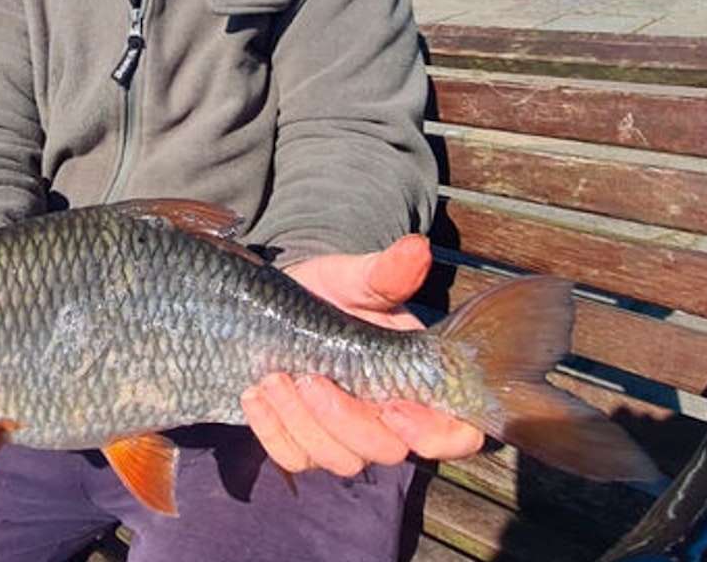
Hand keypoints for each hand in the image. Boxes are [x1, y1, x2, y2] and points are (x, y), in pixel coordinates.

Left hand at [240, 235, 484, 476]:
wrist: (277, 306)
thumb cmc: (331, 295)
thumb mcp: (355, 279)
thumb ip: (386, 272)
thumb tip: (416, 247)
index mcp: (414, 382)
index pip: (453, 434)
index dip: (432, 434)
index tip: (394, 407)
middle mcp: (386, 418)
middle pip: (387, 451)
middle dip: (346, 421)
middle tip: (311, 379)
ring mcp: (343, 436)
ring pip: (338, 459)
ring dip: (303, 424)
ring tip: (274, 378)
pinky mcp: (303, 441)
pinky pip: (293, 457)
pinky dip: (271, 431)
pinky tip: (254, 393)